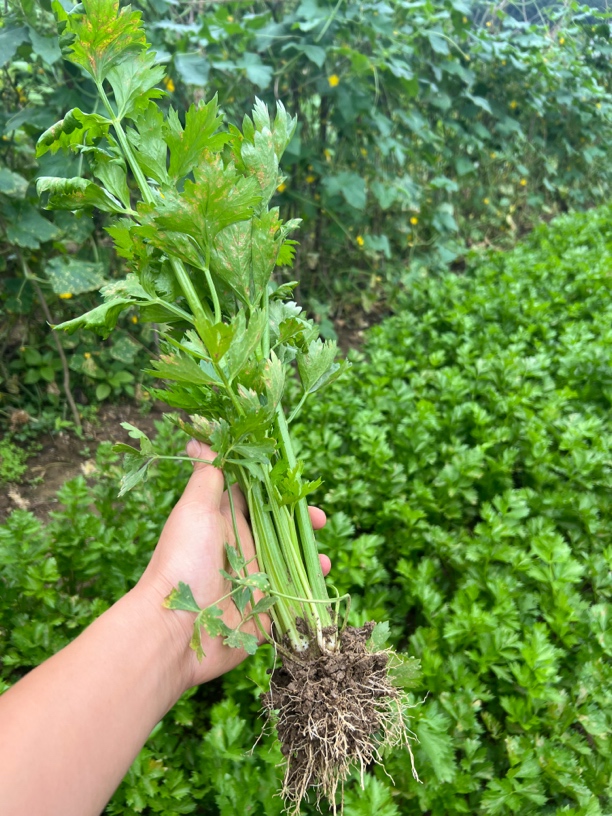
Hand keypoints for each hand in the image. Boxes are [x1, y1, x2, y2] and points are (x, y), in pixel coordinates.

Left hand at [135, 440, 329, 689]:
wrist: (175, 629)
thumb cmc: (183, 561)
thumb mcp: (194, 510)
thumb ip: (206, 476)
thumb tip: (197, 437)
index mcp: (225, 522)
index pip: (257, 497)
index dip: (279, 488)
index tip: (299, 483)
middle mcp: (241, 549)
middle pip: (279, 528)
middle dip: (302, 522)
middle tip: (319, 520)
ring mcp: (254, 581)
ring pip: (290, 562)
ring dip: (309, 555)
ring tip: (322, 557)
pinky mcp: (264, 612)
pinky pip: (294, 596)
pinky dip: (310, 587)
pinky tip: (319, 578)